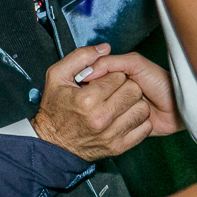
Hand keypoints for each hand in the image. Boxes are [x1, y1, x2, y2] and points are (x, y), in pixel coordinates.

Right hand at [31, 44, 152, 159]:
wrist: (53, 145)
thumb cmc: (54, 109)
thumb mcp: (57, 76)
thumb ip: (80, 57)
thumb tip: (105, 48)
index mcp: (86, 99)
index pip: (118, 76)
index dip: (112, 75)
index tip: (104, 81)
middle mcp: (100, 118)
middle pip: (133, 91)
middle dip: (125, 87)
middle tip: (113, 91)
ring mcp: (111, 135)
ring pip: (141, 109)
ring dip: (134, 104)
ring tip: (120, 104)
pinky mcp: (118, 147)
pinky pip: (143, 128)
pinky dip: (139, 121)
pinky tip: (126, 118)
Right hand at [84, 52, 182, 135]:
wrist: (180, 105)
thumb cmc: (160, 82)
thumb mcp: (136, 64)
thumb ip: (110, 62)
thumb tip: (87, 72)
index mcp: (112, 82)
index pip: (97, 82)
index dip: (107, 81)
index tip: (123, 80)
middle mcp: (113, 101)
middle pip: (106, 99)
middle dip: (125, 94)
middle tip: (140, 91)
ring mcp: (118, 118)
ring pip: (115, 115)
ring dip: (132, 109)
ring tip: (145, 104)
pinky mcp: (125, 134)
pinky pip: (123, 129)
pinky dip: (135, 124)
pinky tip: (145, 118)